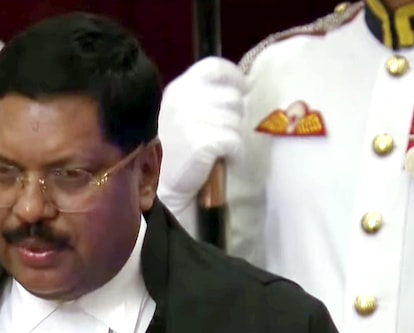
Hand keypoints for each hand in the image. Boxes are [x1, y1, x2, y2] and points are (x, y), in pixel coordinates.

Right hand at [157, 57, 245, 196]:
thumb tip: (245, 86)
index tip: (243, 90)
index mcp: (178, 89)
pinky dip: (235, 153)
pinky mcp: (201, 142)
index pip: (213, 67)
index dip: (234, 77)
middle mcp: (181, 100)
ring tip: (220, 149)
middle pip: (231, 96)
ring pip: (236, 120)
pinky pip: (235, 141)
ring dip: (235, 137)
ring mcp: (190, 120)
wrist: (168, 185)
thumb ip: (207, 95)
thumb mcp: (186, 112)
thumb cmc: (181, 148)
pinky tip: (222, 159)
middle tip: (222, 133)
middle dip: (235, 116)